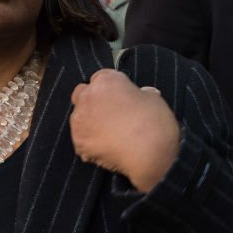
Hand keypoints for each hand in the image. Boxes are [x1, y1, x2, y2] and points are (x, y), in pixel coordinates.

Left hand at [70, 69, 180, 192]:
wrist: (149, 154)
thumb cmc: (154, 124)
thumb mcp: (153, 99)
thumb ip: (140, 94)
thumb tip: (140, 95)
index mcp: (107, 81)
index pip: (100, 77)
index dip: (109, 88)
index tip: (117, 97)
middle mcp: (89, 96)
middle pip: (82, 93)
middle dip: (92, 101)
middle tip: (109, 114)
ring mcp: (80, 119)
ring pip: (79, 117)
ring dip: (89, 122)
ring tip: (110, 134)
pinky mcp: (78, 141)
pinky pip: (81, 139)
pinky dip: (90, 143)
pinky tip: (107, 147)